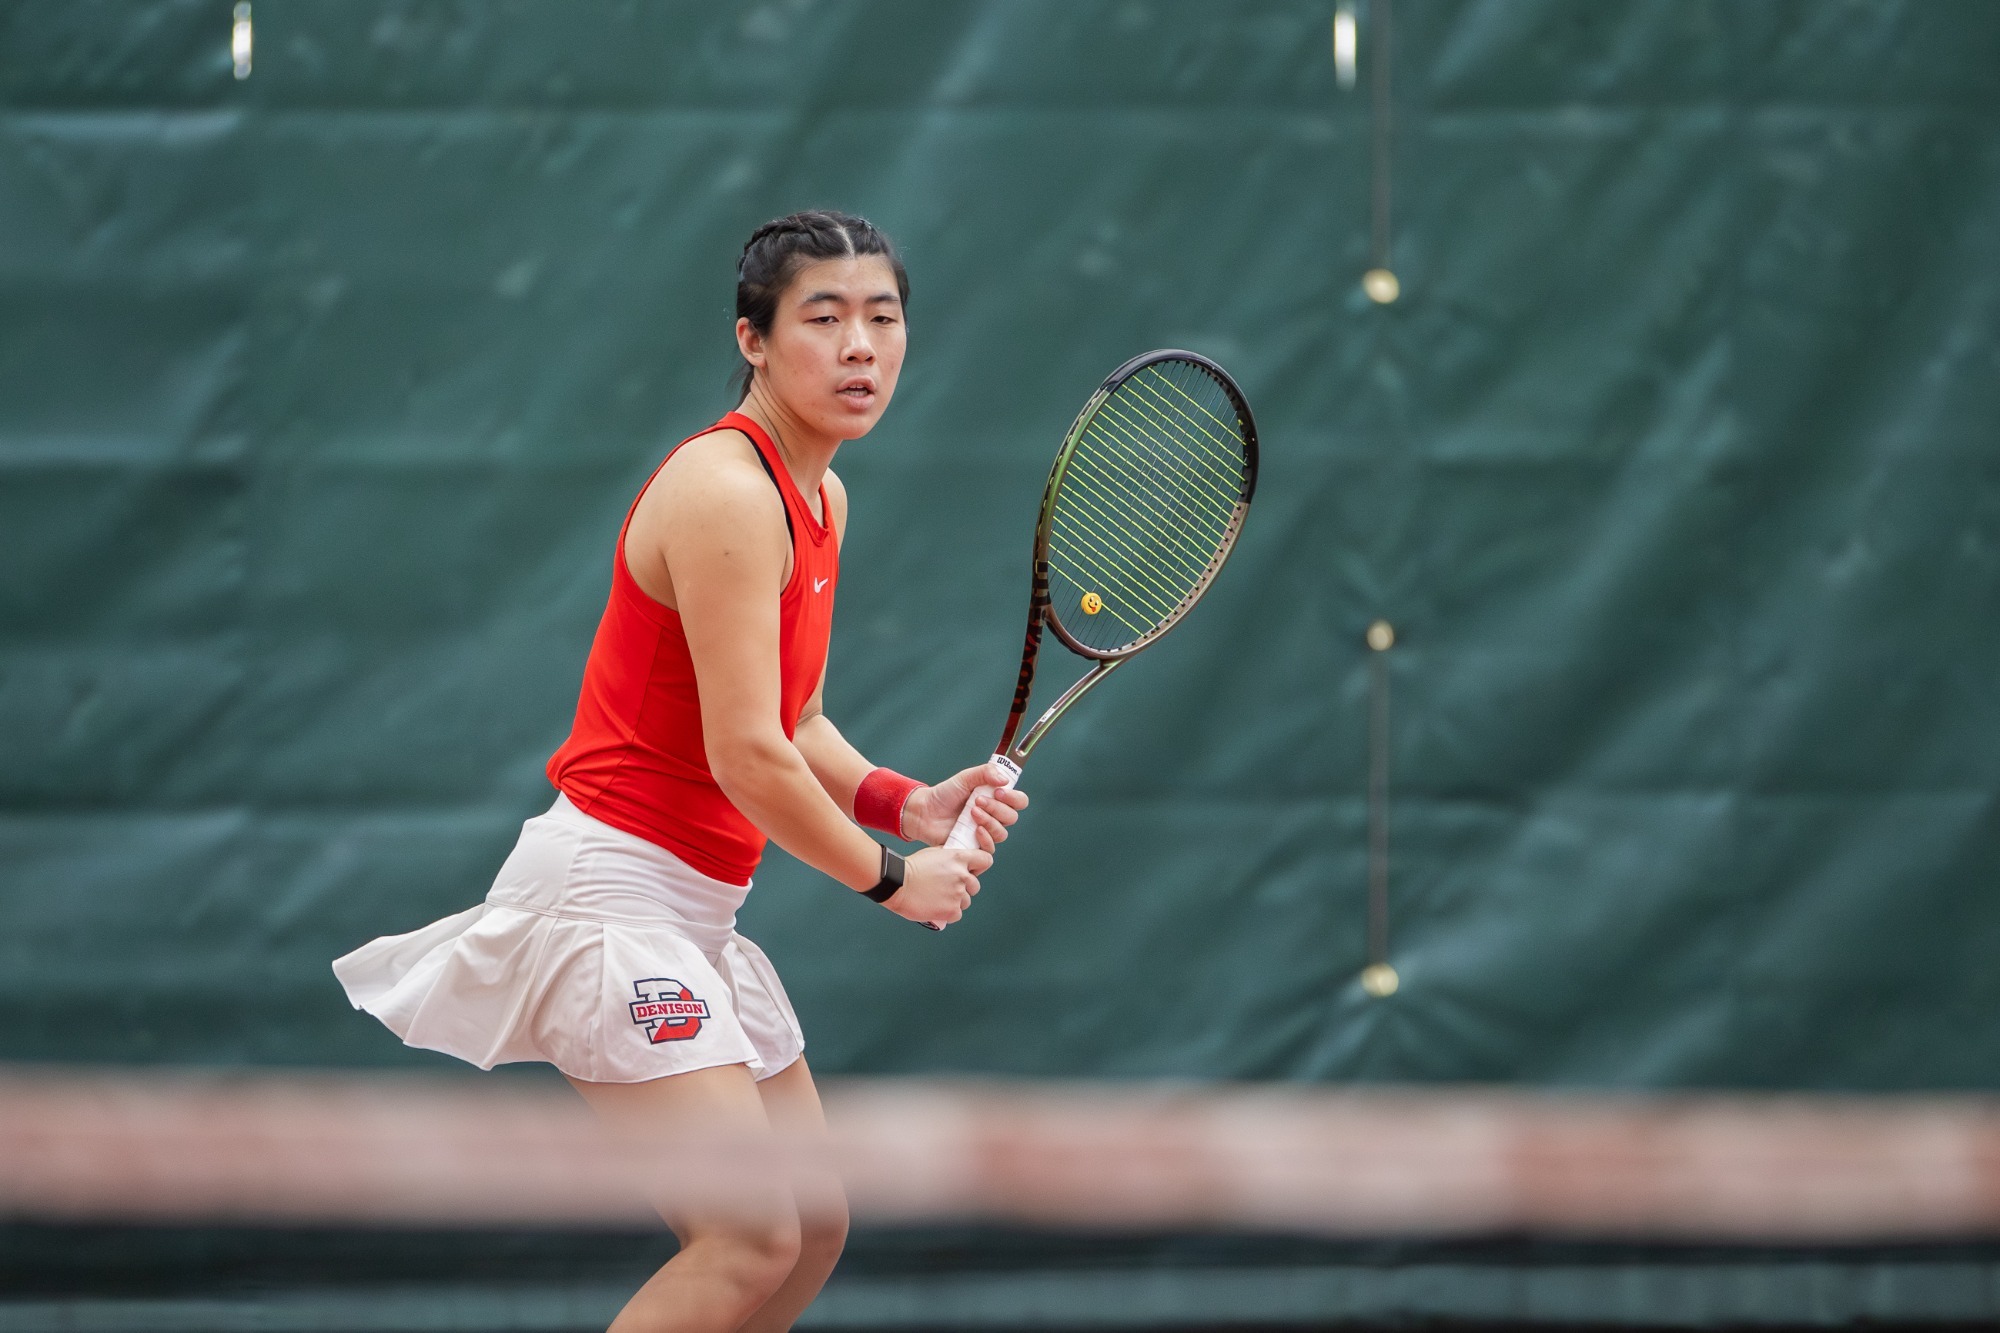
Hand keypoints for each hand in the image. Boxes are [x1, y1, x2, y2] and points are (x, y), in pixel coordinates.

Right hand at [887, 845, 992, 927]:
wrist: (897, 883)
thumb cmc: (911, 867)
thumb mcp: (934, 853)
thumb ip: (950, 856)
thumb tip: (958, 861)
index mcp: (959, 858)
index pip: (985, 860)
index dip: (980, 866)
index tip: (973, 870)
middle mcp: (962, 876)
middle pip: (975, 886)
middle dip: (964, 888)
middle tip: (947, 888)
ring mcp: (958, 894)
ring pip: (966, 901)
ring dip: (955, 901)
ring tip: (938, 898)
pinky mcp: (951, 910)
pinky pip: (957, 914)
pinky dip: (948, 913)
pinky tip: (936, 907)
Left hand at [901, 762, 1029, 850]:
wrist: (924, 811)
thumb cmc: (944, 794)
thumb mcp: (964, 778)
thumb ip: (985, 773)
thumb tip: (1005, 779)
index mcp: (995, 798)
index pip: (1019, 801)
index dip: (1014, 798)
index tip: (999, 792)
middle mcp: (994, 816)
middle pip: (1012, 817)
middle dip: (997, 808)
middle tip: (978, 801)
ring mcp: (985, 831)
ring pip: (1002, 833)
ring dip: (989, 822)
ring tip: (972, 812)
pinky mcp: (975, 846)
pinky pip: (990, 848)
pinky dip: (985, 838)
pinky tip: (974, 829)